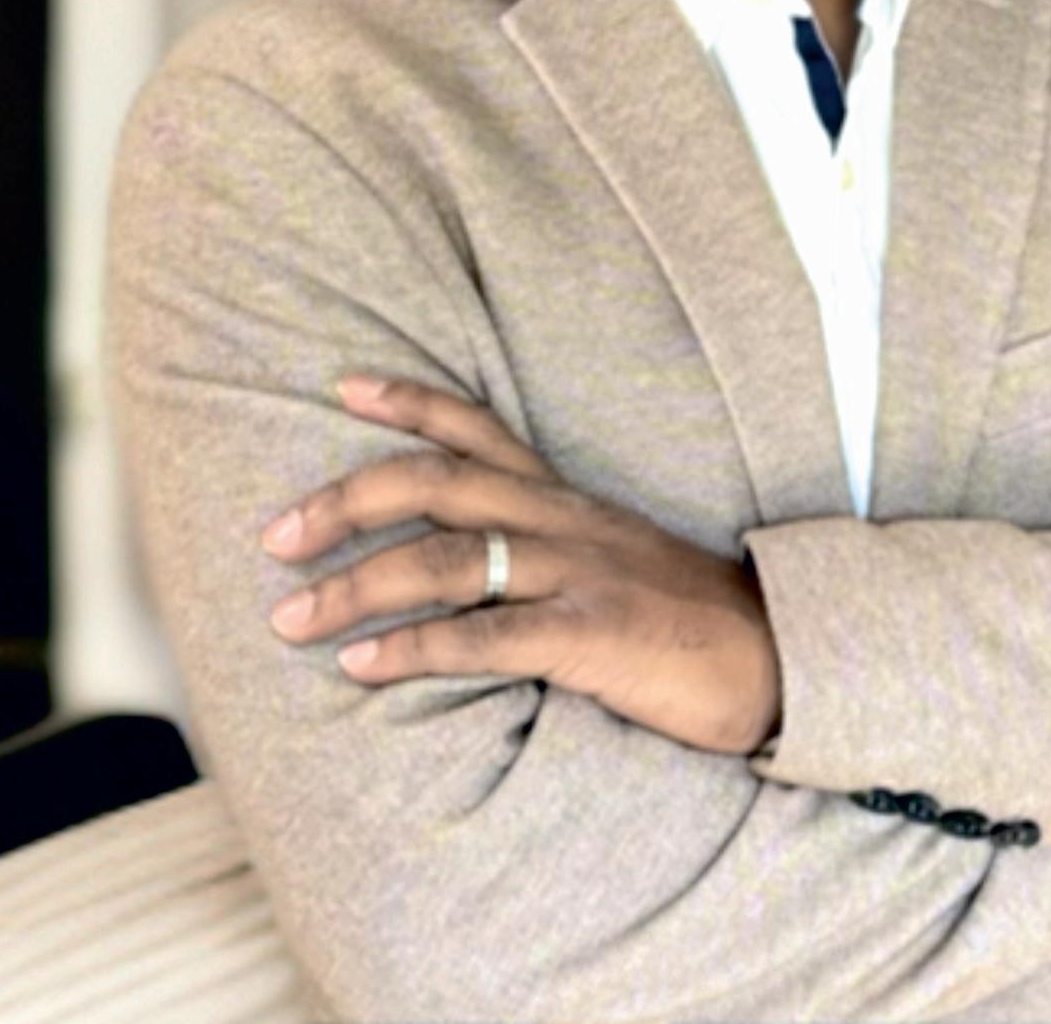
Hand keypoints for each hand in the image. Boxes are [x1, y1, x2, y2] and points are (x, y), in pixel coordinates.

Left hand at [262, 377, 782, 756]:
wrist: (775, 657)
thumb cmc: (683, 617)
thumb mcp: (611, 556)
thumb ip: (544, 549)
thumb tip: (469, 567)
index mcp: (565, 499)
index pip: (477, 427)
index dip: (408, 400)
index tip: (343, 384)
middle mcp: (562, 520)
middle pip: (436, 483)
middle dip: (346, 501)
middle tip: (275, 535)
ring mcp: (576, 572)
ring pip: (445, 559)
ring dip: (356, 587)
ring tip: (291, 617)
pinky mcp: (588, 633)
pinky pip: (483, 636)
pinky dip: (412, 649)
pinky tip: (361, 667)